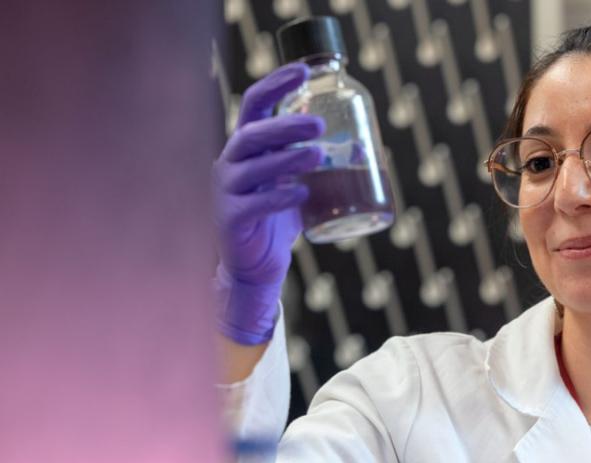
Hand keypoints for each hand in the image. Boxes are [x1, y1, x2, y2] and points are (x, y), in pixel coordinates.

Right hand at [214, 63, 323, 344]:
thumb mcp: (299, 183)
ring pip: (253, 165)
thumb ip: (318, 162)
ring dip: (286, 157)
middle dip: (286, 124)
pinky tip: (302, 194)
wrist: (257, 264)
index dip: (275, 83)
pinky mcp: (230, 219)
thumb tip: (362, 145)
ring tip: (318, 155)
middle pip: (253, 133)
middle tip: (320, 125)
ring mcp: (227, 191)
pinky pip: (253, 204)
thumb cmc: (278, 218)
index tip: (304, 70)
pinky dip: (278, 197)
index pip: (255, 104)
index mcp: (247, 147)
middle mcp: (231, 162)